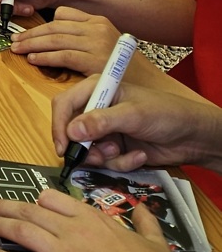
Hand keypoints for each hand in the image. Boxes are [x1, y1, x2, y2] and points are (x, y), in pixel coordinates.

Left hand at [9, 7, 121, 75]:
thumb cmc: (127, 70)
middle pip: (55, 26)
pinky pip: (64, 56)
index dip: (41, 24)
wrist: (151, 87)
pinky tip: (33, 59)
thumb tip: (58, 40)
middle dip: (31, 34)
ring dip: (33, 44)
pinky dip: (45, 57)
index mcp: (98, 21)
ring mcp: (97, 43)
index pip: (63, 14)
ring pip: (56, 39)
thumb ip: (86, 39)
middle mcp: (97, 28)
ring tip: (18, 49)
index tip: (27, 31)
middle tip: (16, 41)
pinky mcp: (95, 61)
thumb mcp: (108, 45)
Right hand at [51, 77, 221, 173]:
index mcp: (97, 88)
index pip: (65, 104)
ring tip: (122, 151)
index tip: (63, 147)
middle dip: (85, 147)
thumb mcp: (132, 115)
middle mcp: (97, 108)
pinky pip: (105, 162)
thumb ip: (101, 122)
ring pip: (88, 150)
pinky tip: (138, 156)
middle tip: (98, 155)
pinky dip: (120, 162)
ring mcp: (106, 130)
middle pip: (72, 131)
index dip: (59, 125)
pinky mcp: (116, 149)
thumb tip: (72, 131)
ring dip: (105, 156)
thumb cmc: (165, 114)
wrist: (192, 136)